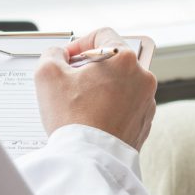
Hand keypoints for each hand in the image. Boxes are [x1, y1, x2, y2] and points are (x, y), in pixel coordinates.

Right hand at [34, 28, 156, 150]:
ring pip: (122, 83)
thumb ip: (52, 54)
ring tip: (82, 104)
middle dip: (91, 67)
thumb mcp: (47, 75)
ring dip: (103, 87)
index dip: (80, 43)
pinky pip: (127, 104)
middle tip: (72, 82)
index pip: (102, 34)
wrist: (91, 160)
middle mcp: (143, 77)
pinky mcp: (145, 121)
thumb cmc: (73, 118)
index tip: (68, 59)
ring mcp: (147, 100)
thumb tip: (60, 55)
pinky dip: (112, 106)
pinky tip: (94, 118)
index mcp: (125, 59)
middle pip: (114, 60)